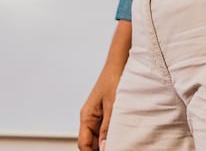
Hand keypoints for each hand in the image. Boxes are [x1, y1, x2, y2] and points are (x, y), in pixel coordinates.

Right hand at [78, 21, 132, 150]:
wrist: (120, 63)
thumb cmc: (114, 79)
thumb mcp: (112, 106)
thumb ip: (107, 128)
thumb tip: (104, 147)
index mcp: (86, 116)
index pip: (83, 144)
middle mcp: (89, 117)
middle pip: (90, 143)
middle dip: (100, 149)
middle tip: (116, 149)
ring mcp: (98, 115)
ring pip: (98, 137)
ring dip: (108, 142)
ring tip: (120, 145)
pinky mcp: (106, 113)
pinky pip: (105, 130)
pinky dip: (112, 135)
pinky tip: (122, 137)